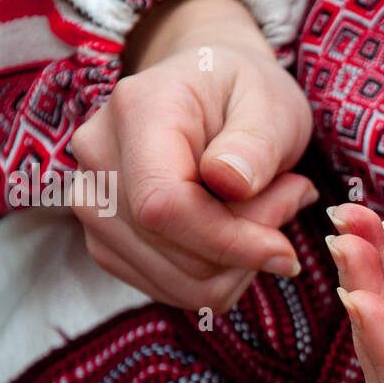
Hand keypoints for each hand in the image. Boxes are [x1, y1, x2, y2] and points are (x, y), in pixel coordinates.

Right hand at [69, 0, 316, 312]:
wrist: (209, 92)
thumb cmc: (245, 93)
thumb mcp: (271, 102)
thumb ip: (256, 143)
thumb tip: (231, 183)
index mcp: (136, 111)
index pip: (163, 205)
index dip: (229, 242)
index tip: (285, 252)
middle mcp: (99, 158)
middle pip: (173, 250)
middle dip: (247, 245)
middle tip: (290, 196)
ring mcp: (93, 204)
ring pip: (178, 282)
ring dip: (238, 263)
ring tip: (266, 207)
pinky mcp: (106, 241)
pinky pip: (174, 290)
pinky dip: (220, 275)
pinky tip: (237, 231)